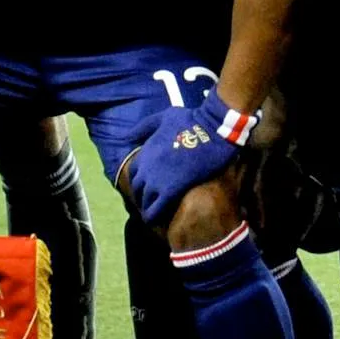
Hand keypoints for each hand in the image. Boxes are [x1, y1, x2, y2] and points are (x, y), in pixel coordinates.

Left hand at [126, 90, 254, 224]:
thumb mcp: (163, 117)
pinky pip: (157, 208)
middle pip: (137, 188)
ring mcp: (158, 179)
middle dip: (142, 195)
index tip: (146, 187)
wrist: (213, 129)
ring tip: (153, 213)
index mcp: (146, 150)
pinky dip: (154, 216)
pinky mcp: (172, 188)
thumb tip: (126, 135)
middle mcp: (147, 166)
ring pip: (145, 200)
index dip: (138, 181)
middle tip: (150, 202)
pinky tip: (155, 222)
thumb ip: (144, 126)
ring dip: (147, 207)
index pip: (133, 172)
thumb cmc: (191, 120)